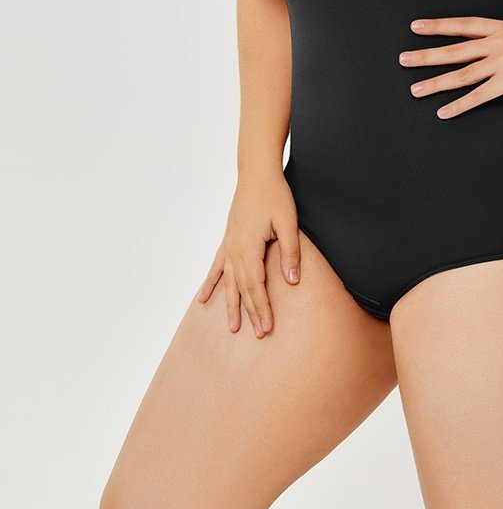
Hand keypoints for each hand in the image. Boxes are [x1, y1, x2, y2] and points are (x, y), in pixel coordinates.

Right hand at [195, 169, 299, 337]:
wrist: (257, 173)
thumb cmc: (275, 195)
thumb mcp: (288, 223)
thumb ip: (290, 253)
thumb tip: (293, 282)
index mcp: (249, 247)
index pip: (256, 285)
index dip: (262, 307)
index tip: (267, 327)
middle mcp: (235, 249)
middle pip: (242, 288)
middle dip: (251, 312)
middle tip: (258, 334)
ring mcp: (228, 245)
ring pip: (228, 282)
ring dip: (230, 305)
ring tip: (232, 327)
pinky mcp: (228, 240)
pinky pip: (216, 267)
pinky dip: (211, 284)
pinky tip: (203, 299)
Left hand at [400, 13, 502, 119]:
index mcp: (502, 29)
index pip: (463, 26)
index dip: (438, 26)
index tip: (416, 27)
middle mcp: (497, 43)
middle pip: (454, 50)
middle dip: (426, 55)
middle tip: (403, 59)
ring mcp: (501, 62)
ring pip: (460, 74)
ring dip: (435, 83)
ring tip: (415, 89)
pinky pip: (478, 96)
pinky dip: (459, 105)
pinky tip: (443, 112)